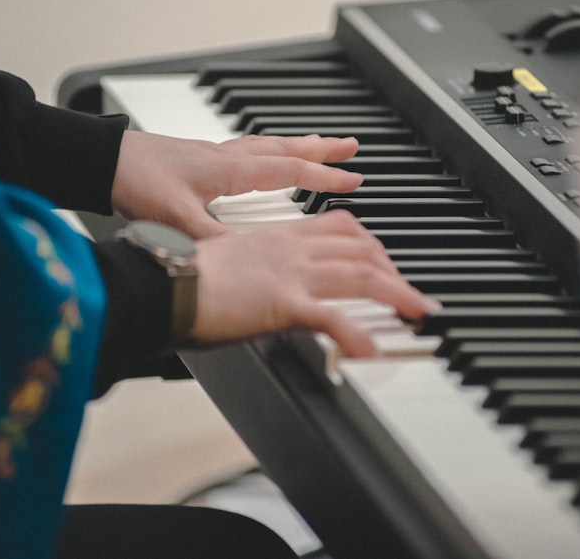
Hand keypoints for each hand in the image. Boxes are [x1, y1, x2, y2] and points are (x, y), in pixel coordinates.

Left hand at [111, 131, 363, 238]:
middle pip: (285, 147)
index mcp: (228, 169)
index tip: (354, 179)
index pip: (288, 170)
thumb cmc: (135, 182)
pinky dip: (266, 150)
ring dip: (297, 144)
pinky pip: (246, 148)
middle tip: (352, 144)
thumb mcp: (176, 219)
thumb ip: (212, 241)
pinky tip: (261, 159)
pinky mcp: (197, 156)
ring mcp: (212, 153)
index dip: (324, 176)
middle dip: (322, 147)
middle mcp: (226, 156)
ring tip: (319, 144)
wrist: (102, 160)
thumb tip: (244, 260)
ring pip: (267, 144)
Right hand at [190, 211, 441, 356]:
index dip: (371, 244)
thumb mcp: (227, 264)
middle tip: (413, 294)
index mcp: (277, 237)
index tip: (384, 262)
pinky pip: (331, 317)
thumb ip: (253, 272)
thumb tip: (261, 292)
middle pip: (361, 249)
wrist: (161, 282)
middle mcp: (290, 249)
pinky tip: (370, 351)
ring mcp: (289, 273)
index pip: (340, 228)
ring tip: (418, 312)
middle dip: (395, 270)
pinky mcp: (282, 302)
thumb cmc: (181, 278)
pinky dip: (355, 334)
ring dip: (397, 293)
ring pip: (360, 275)